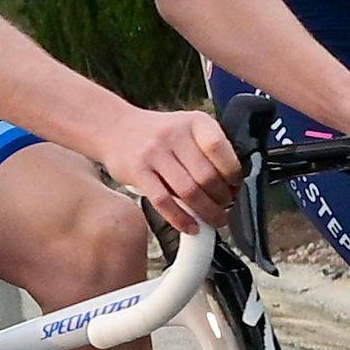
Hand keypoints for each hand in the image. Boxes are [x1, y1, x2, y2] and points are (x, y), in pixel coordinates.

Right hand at [101, 107, 239, 231]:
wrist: (115, 128)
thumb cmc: (159, 134)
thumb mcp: (187, 128)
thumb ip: (208, 149)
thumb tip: (233, 185)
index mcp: (195, 122)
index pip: (220, 149)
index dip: (232, 174)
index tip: (235, 188)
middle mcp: (175, 134)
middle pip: (207, 176)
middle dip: (222, 199)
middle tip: (225, 208)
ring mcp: (154, 153)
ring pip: (188, 191)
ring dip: (206, 212)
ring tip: (214, 220)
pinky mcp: (138, 171)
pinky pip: (164, 202)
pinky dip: (181, 219)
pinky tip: (191, 227)